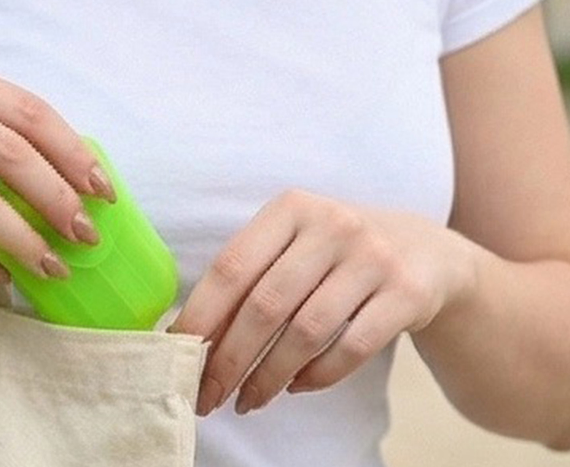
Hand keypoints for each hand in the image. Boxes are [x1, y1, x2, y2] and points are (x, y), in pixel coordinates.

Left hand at [171, 189, 475, 415]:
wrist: (427, 250)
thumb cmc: (337, 250)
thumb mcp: (296, 241)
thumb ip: (252, 274)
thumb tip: (193, 332)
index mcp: (290, 208)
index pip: (233, 266)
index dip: (203, 314)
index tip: (179, 353)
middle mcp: (331, 225)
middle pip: (266, 305)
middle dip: (230, 358)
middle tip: (208, 394)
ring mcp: (373, 258)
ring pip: (306, 332)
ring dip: (269, 376)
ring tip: (248, 399)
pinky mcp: (407, 294)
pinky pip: (351, 348)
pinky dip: (317, 376)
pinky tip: (295, 387)